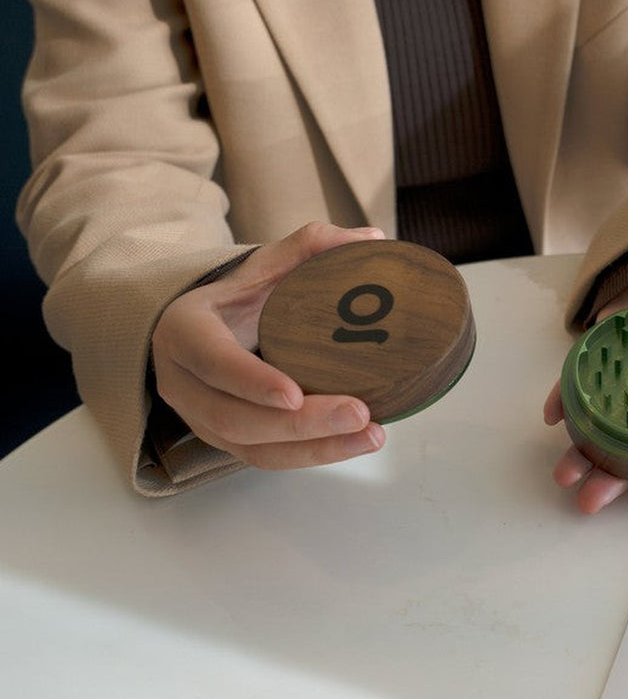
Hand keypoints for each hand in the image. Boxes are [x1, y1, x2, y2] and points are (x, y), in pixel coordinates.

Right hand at [150, 222, 389, 469]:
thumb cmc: (240, 297)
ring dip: (315, 448)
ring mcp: (201, 417)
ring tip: (371, 434)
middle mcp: (183, 382)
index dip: (251, 382)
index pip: (212, 362)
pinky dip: (312, 456)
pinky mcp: (226, 440)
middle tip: (359, 412)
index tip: (295, 393)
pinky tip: (355, 443)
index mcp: (185, 330)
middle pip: (235, 418)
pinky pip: (266, 459)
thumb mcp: (266, 264)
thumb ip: (314, 245)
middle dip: (300, 425)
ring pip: (252, 448)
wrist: (210, 328)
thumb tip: (372, 238)